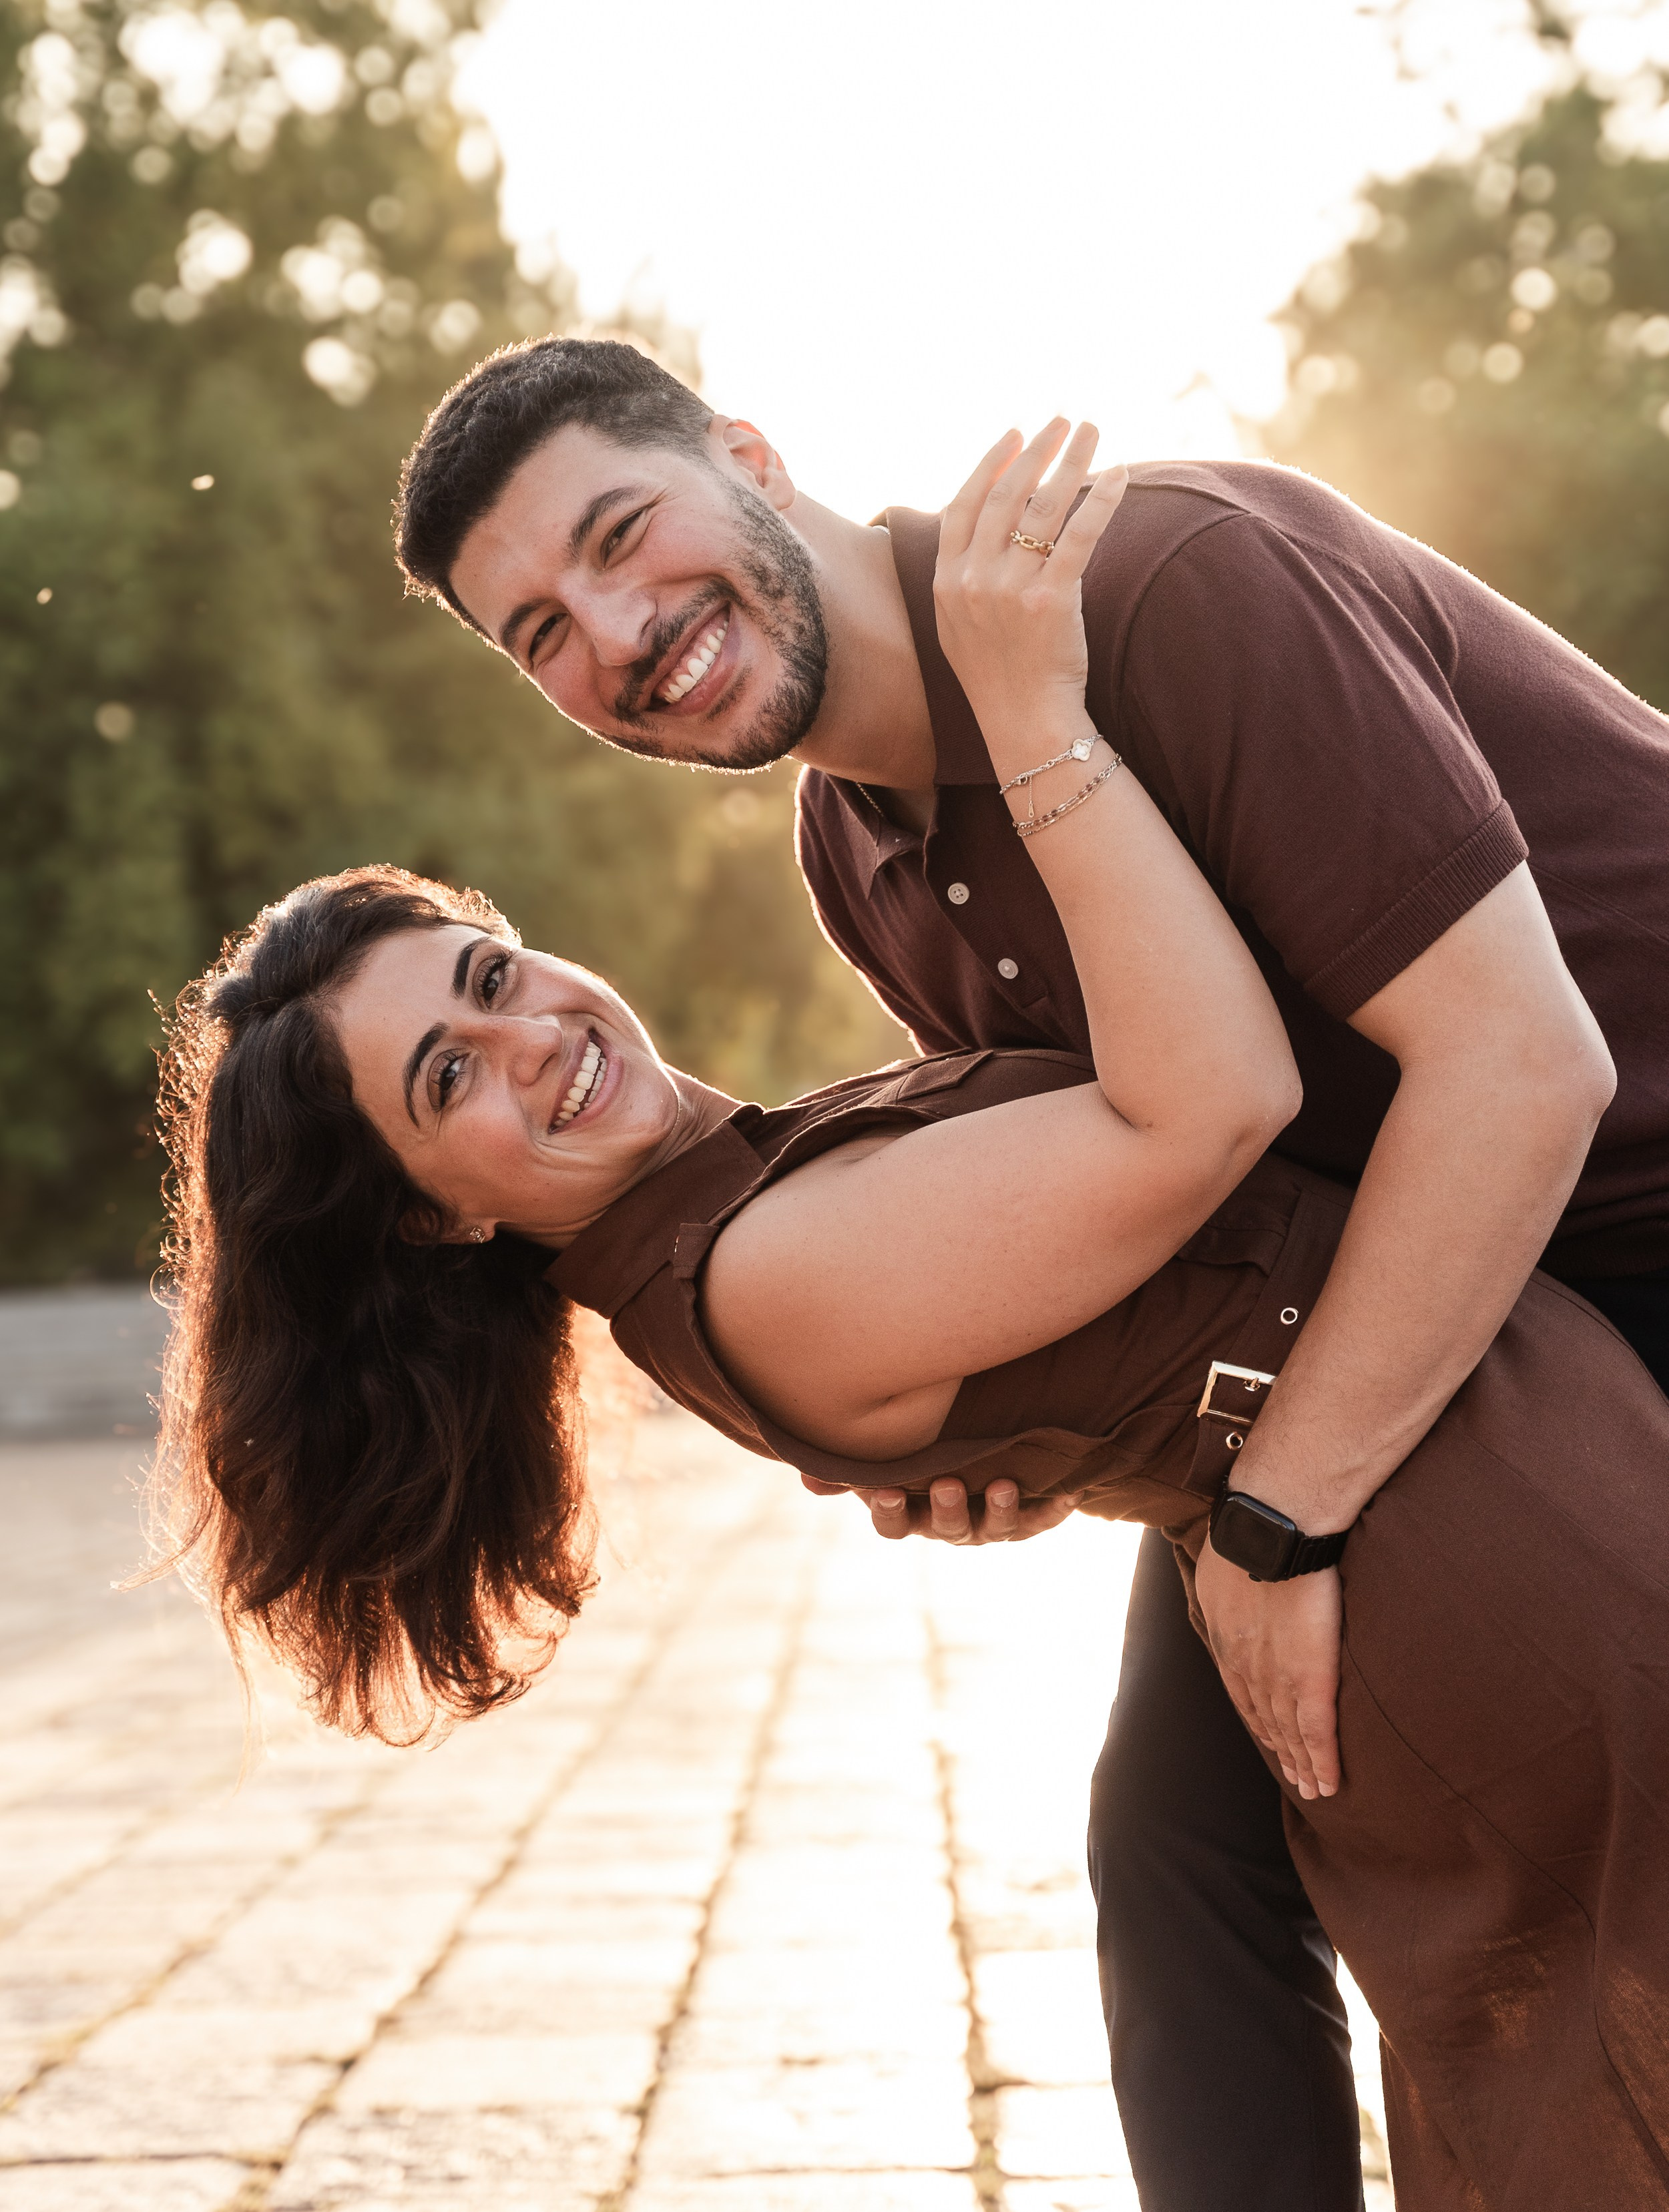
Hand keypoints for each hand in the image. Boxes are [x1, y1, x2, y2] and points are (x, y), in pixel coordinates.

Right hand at [799, 1473, 1080, 1544]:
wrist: (987, 1453)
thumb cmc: (920, 1454)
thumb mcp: (884, 1456)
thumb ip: (847, 1466)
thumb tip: (805, 1476)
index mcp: (912, 1514)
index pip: (894, 1524)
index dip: (890, 1512)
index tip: (886, 1491)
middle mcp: (950, 1525)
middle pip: (946, 1529)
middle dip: (946, 1510)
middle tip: (946, 1485)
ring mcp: (990, 1523)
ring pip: (994, 1528)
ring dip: (998, 1510)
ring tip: (1003, 1486)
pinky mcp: (1030, 1516)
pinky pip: (1042, 1519)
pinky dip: (1054, 1509)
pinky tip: (1069, 1496)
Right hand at [933, 418, 1127, 754]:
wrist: (1023, 724)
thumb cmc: (999, 676)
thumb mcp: (959, 625)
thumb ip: (964, 576)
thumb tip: (990, 526)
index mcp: (945, 582)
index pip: (963, 505)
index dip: (990, 464)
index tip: (1015, 434)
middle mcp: (971, 581)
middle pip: (1003, 496)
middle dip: (1035, 451)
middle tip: (1061, 420)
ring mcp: (1008, 591)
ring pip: (1042, 508)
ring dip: (1070, 461)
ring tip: (1091, 430)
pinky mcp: (1050, 602)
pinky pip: (1079, 537)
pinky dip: (1102, 500)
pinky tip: (1120, 474)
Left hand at [1195, 1537, 1341, 1799]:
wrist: (1273, 1528)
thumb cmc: (1248, 1533)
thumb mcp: (1217, 1568)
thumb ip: (1226, 1589)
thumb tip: (1228, 1587)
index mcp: (1227, 1643)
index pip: (1242, 1694)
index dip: (1257, 1719)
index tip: (1269, 1738)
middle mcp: (1247, 1668)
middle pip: (1265, 1720)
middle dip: (1279, 1750)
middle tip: (1294, 1777)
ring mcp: (1277, 1676)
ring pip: (1289, 1733)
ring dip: (1299, 1763)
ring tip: (1312, 1787)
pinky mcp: (1310, 1678)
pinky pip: (1316, 1732)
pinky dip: (1322, 1761)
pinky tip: (1330, 1783)